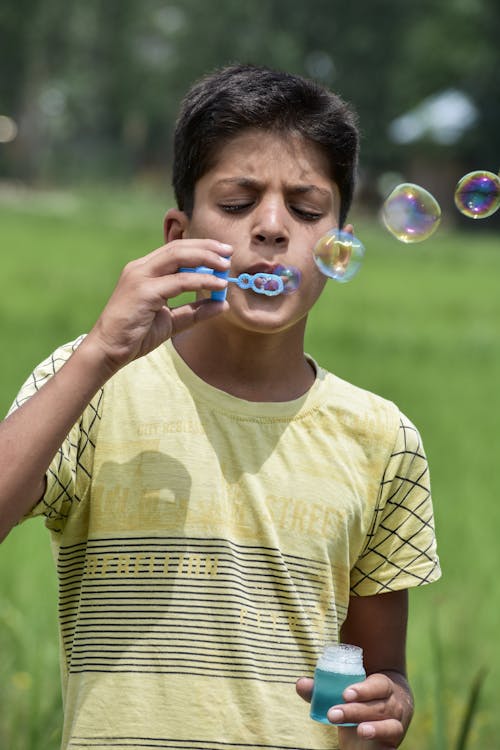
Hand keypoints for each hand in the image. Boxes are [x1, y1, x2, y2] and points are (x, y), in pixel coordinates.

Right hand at [83, 238, 232, 373]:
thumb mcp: (171, 321)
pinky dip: (201, 280)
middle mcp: (140, 268)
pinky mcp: (143, 291)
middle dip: (207, 247)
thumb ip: (194, 312)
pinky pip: (179, 281)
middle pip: (178, 247)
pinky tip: (217, 285)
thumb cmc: (135, 335)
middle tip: (229, 253)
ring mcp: (140, 277)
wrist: (108, 350)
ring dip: (206, 259)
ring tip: (225, 266)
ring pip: (178, 257)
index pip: (175, 249)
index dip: (201, 247)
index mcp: (144, 270)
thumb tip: (222, 305)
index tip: (222, 253)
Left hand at [296, 671, 412, 748]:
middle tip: (333, 714)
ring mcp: (395, 724)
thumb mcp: (346, 694)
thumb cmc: (362, 700)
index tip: (345, 694)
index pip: (377, 684)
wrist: (387, 717)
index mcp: (383, 686)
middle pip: (378, 706)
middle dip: (355, 711)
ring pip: (388, 725)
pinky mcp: (393, 742)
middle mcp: (393, 704)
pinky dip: (381, 739)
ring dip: (372, 728)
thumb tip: (300, 683)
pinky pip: (392, 742)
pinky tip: (366, 738)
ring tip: (359, 730)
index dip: (363, 689)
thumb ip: (323, 690)